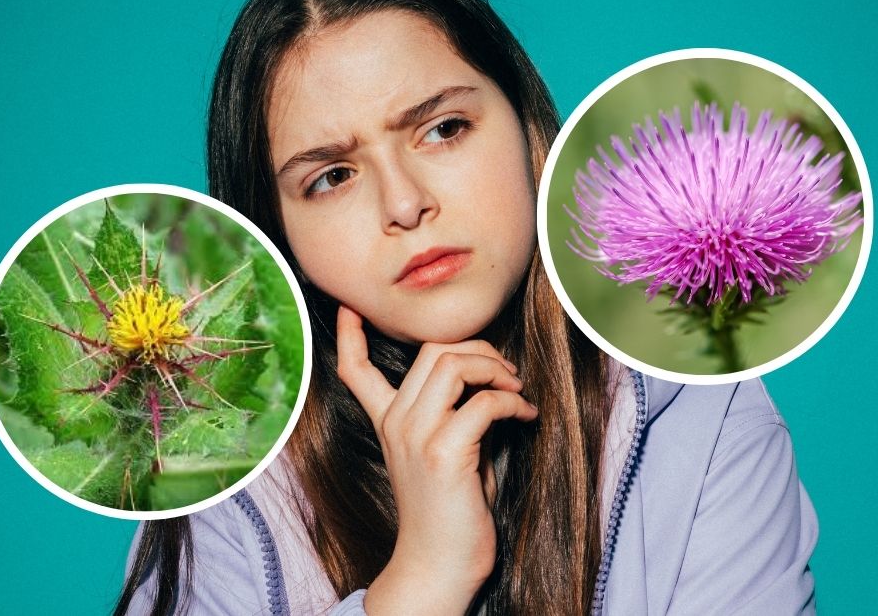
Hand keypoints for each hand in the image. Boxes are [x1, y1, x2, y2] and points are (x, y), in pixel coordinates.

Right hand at [336, 306, 538, 614]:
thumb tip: (492, 384)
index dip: (351, 334)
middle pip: (432, 350)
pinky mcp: (443, 452)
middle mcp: (396, 422)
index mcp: (388, 422)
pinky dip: (512, 401)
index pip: (355, 370)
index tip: (350, 308)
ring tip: (516, 387)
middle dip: (478, 347)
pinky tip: (526, 414)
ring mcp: (416, 435)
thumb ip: (455, 414)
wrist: (437, 569)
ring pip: (453, 363)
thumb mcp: (445, 454)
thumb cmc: (450, 514)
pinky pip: (483, 402)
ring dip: (494, 367)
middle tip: (506, 370)